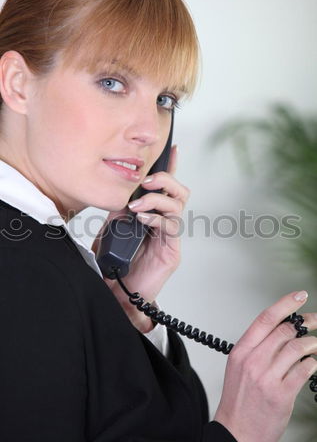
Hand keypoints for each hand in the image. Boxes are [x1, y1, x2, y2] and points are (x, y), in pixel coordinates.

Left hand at [92, 145, 189, 332]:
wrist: (120, 292)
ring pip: (178, 206)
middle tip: (147, 182)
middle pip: (180, 193)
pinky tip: (142, 220)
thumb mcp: (114, 228)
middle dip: (165, 181)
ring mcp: (170, 237)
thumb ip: (121, 211)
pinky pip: (171, 227)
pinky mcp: (172, 251)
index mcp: (154, 215)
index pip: (166, 189)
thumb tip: (123, 194)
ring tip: (137, 205)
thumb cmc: (119, 262)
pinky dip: (156, 219)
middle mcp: (165, 224)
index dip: (171, 168)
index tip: (173, 150)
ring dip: (157, 200)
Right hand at [214, 290, 316, 441]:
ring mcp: (267, 378)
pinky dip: (312, 364)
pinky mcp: (281, 394)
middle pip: (285, 330)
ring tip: (316, 345)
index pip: (265, 318)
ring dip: (312, 344)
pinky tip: (311, 365)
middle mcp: (253, 361)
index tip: (300, 295)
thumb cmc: (238, 401)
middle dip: (306, 323)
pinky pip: (304, 370)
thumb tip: (282, 331)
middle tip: (315, 322)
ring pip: (298, 348)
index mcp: (241, 351)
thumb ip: (257, 347)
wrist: (235, 433)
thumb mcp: (239, 367)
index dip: (285, 303)